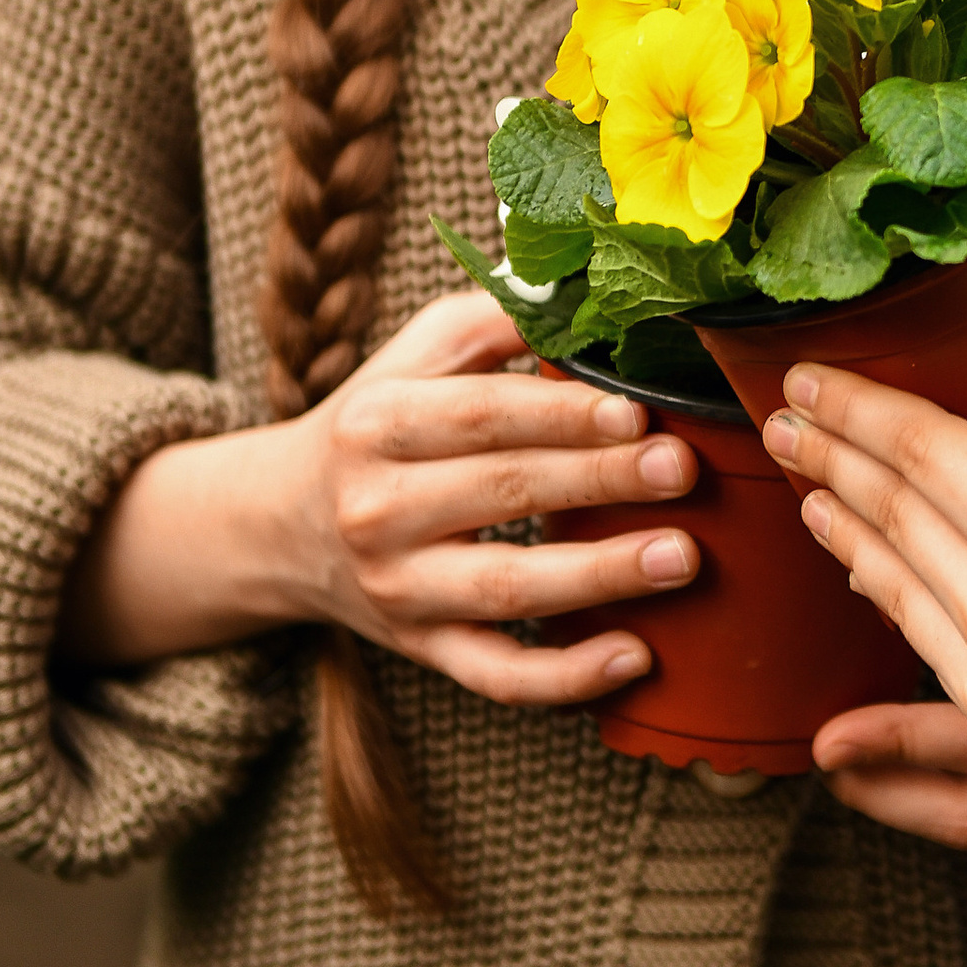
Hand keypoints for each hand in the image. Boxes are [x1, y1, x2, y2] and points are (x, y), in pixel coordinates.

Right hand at [60, 289, 700, 706]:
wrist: (282, 523)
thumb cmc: (382, 423)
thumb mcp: (417, 354)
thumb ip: (497, 320)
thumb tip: (589, 290)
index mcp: (379, 422)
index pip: (480, 416)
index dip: (561, 413)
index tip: (637, 409)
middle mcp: (377, 508)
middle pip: (502, 493)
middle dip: (600, 480)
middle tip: (684, 469)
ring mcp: (398, 588)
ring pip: (504, 588)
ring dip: (599, 576)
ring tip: (684, 557)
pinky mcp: (422, 649)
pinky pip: (495, 675)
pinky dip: (564, 676)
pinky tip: (636, 656)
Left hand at [764, 214, 966, 841]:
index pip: (924, 454)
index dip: (859, 408)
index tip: (804, 376)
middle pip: (895, 518)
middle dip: (831, 460)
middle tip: (780, 418)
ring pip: (894, 587)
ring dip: (844, 529)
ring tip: (805, 482)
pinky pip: (923, 648)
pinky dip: (886, 596)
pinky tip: (860, 561)